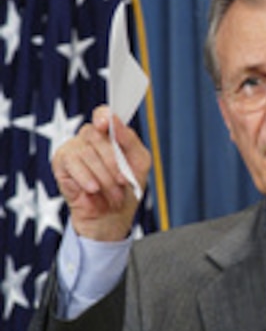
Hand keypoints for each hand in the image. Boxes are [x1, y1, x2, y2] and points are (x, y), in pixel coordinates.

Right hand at [52, 105, 151, 240]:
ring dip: (103, 177)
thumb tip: (114, 121)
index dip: (103, 117)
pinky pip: (72, 163)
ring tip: (112, 194)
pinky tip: (93, 189)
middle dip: (113, 164)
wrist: (112, 216)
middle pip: (98, 137)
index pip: (102, 114)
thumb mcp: (139, 163)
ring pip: (87, 153)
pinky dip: (85, 178)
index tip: (105, 125)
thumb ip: (130, 140)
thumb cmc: (125, 188)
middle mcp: (90, 137)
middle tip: (122, 183)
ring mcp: (74, 147)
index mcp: (109, 134)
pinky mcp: (61, 161)